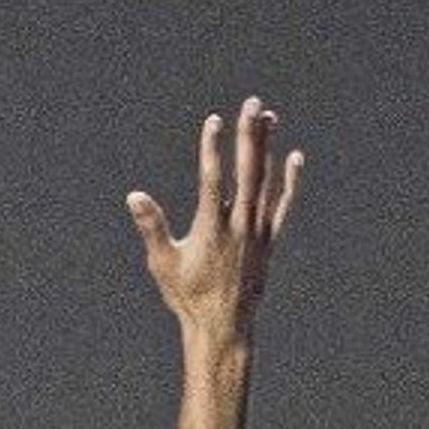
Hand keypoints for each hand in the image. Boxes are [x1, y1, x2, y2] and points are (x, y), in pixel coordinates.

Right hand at [129, 97, 302, 341]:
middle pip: (247, 170)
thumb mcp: (163, 263)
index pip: (212, 178)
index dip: (212, 147)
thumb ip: (152, 227)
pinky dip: (289, 181)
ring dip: (266, 147)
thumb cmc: (188, 296)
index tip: (213, 120)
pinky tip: (294, 157)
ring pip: (266, 181)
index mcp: (211, 228)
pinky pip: (283, 205)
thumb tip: (134, 197)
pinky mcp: (270, 240)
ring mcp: (258, 231)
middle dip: (248, 134)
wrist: (224, 326)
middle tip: (251, 103)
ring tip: (266, 116)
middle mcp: (239, 225)